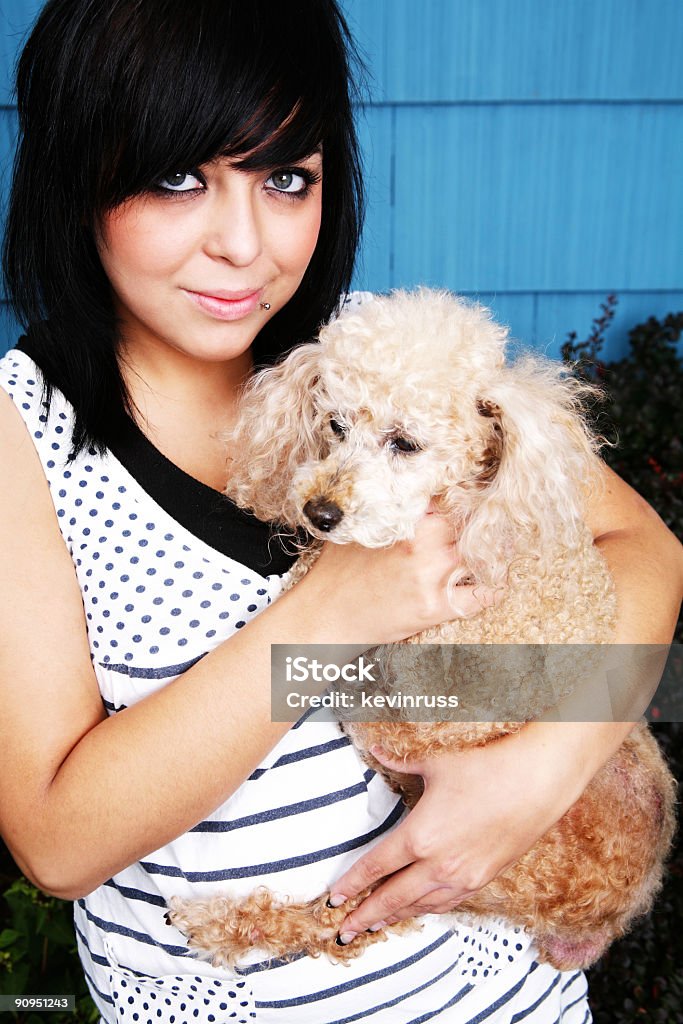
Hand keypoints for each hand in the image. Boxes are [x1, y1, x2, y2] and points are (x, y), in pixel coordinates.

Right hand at [307, 510, 501, 644]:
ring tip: (502, 550)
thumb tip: (408, 492)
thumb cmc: (337, 571)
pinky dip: (493, 589)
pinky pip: (480, 596)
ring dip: (494, 553)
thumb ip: (388, 509)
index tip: (481, 492)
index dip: (470, 493)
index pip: (452, 496)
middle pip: (473, 523)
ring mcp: (432, 576)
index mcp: (406, 519)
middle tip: (499, 521)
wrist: (324, 616)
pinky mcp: (435, 607)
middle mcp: (424, 544)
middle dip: (485, 522)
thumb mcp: (358, 528)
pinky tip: (497, 584)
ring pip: (482, 556)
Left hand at [327, 724, 592, 941]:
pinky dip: (426, 910)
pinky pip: (447, 903)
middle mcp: (438, 864)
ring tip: (375, 924)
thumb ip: (399, 761)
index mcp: (420, 836)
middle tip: (343, 930)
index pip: (375, 868)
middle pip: (392, 898)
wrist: (537, 782)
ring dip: (395, 916)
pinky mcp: (484, 878)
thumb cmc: (486, 768)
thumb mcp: (435, 762)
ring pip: (420, 906)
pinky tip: (418, 910)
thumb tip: (376, 750)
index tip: (334, 898)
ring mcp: (463, 876)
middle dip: (365, 914)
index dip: (352, 884)